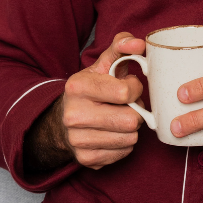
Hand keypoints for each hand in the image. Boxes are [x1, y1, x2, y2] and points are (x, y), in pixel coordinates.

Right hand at [27, 32, 146, 170]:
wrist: (63, 120)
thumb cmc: (91, 90)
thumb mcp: (102, 65)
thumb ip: (121, 47)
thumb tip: (138, 43)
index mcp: (77, 86)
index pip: (125, 92)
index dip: (134, 89)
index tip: (128, 87)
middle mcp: (74, 114)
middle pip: (131, 120)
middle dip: (135, 111)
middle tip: (126, 106)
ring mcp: (78, 140)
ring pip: (130, 138)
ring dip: (131, 128)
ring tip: (119, 119)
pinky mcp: (86, 159)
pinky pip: (124, 153)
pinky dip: (124, 143)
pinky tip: (113, 133)